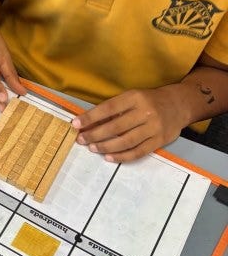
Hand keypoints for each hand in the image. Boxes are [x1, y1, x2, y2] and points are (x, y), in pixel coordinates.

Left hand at [71, 85, 187, 162]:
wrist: (179, 104)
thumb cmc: (149, 101)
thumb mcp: (132, 97)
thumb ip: (114, 109)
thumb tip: (88, 122)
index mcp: (135, 97)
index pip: (108, 108)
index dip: (91, 117)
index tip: (75, 124)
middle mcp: (145, 112)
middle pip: (116, 126)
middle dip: (95, 134)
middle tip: (81, 140)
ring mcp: (154, 127)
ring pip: (126, 141)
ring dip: (106, 146)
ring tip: (93, 148)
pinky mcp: (160, 140)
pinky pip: (138, 151)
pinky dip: (122, 156)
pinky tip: (109, 157)